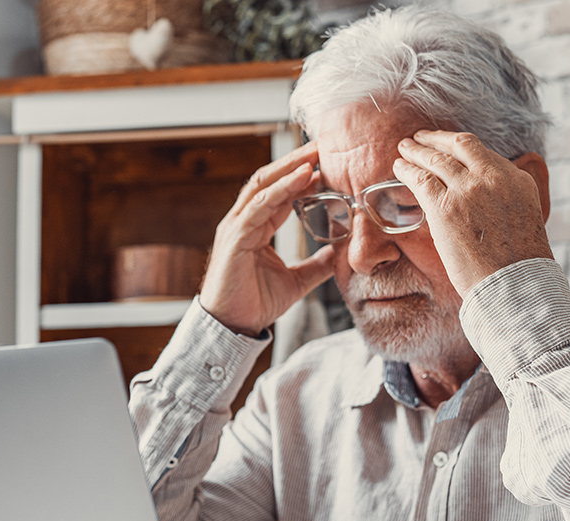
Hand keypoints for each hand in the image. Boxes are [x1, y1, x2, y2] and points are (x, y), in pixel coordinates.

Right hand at [199, 142, 335, 335]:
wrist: (233, 327)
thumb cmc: (253, 303)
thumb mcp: (295, 282)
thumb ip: (315, 266)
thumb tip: (337, 256)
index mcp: (256, 227)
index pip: (280, 192)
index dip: (302, 176)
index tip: (328, 164)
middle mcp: (244, 221)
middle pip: (269, 180)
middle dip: (295, 162)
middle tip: (323, 145)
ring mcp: (236, 227)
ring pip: (263, 185)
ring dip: (290, 168)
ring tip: (314, 154)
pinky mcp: (235, 237)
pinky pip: (259, 206)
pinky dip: (281, 189)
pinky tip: (302, 177)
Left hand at [393, 130, 553, 296]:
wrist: (513, 284)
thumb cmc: (517, 264)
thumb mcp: (526, 219)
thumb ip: (506, 198)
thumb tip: (488, 196)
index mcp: (518, 180)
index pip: (483, 154)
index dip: (461, 148)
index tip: (448, 148)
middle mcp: (494, 178)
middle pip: (460, 145)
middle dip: (437, 139)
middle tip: (421, 137)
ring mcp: (469, 190)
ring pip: (436, 159)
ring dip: (417, 150)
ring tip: (405, 147)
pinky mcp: (445, 207)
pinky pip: (420, 179)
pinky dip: (407, 170)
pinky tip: (399, 167)